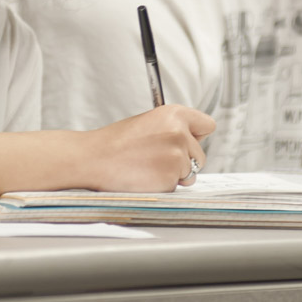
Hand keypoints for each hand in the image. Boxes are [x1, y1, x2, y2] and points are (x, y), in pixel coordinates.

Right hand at [83, 104, 215, 192]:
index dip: (197, 136)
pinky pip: (176, 187)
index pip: (207, 125)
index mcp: (174, 114)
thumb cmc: (116, 142)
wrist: (94, 158)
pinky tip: (144, 177)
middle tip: (156, 159)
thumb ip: (172, 128)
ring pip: (190, 173)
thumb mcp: (148, 123)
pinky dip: (163, 186)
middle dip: (184, 161)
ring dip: (173, 175)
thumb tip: (191, 141)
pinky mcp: (171, 177)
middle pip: (200, 155)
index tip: (188, 142)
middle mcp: (179, 132)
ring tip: (147, 166)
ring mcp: (177, 156)